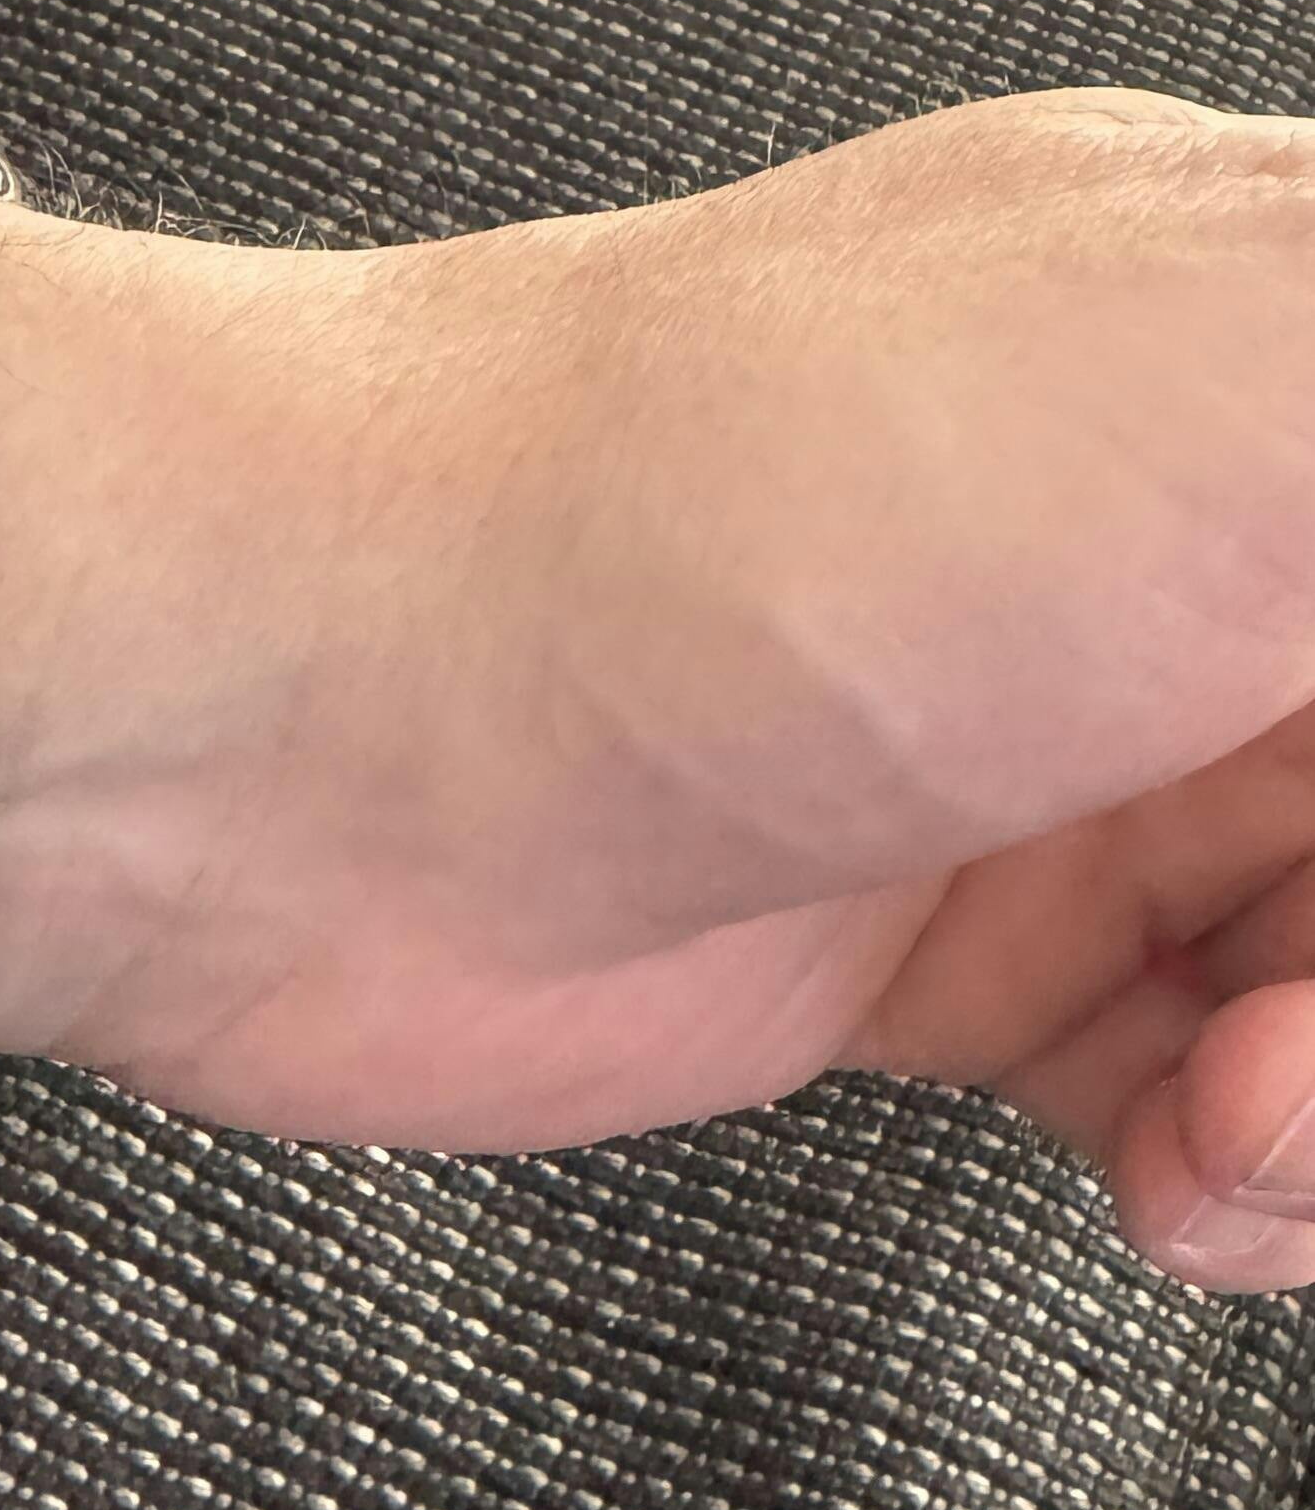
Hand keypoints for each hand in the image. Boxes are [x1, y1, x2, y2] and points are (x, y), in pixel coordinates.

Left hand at [0, 89, 1314, 1293]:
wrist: (297, 733)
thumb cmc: (700, 510)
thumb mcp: (1250, 365)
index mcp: (1313, 335)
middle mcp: (1229, 527)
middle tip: (1306, 1034)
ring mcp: (1107, 742)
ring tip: (1224, 1120)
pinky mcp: (983, 946)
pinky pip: (1248, 1100)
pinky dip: (1250, 1174)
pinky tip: (1153, 1164)